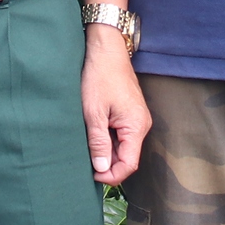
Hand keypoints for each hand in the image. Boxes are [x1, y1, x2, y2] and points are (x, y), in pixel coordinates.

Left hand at [81, 28, 148, 185]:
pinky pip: (120, 134)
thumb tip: (102, 168)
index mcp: (136, 126)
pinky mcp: (129, 112)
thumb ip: (98, 142)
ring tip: (86, 144)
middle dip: (107, 163)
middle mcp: (141, 124)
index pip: (129, 164)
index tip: (91, 175)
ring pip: (122, 146)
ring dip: (105, 150)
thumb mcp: (93, 112)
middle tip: (83, 160)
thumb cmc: (100, 76)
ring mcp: (136, 118)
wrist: (106, 48)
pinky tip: (92, 132)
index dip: (111, 175)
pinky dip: (107, 138)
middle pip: (127, 157)